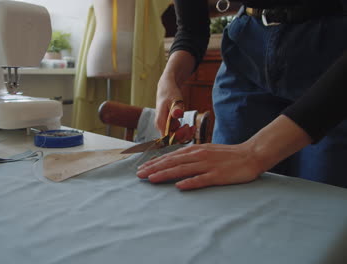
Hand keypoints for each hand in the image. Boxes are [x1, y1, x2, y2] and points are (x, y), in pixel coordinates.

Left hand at [136, 143, 263, 189]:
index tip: (142, 168)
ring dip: (166, 174)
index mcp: (195, 150)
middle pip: (172, 162)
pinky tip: (179, 186)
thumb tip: (175, 163)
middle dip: (154, 168)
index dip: (155, 162)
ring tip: (152, 179)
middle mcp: (199, 156)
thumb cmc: (228, 155)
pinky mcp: (218, 175)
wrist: (251, 154)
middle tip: (139, 175)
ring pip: (182, 169)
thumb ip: (191, 157)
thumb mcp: (206, 152)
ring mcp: (208, 165)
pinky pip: (202, 179)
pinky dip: (190, 182)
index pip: (170, 156)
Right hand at [155, 78, 194, 142]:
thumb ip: (176, 108)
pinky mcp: (168, 125)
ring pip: (174, 137)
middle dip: (183, 136)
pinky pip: (176, 132)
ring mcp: (164, 126)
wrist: (166, 88)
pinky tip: (190, 126)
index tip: (187, 127)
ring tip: (193, 127)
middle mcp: (160, 126)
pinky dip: (183, 131)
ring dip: (185, 134)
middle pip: (171, 139)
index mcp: (160, 121)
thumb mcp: (175, 99)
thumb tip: (177, 114)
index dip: (178, 136)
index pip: (167, 137)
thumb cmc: (170, 93)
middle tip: (192, 127)